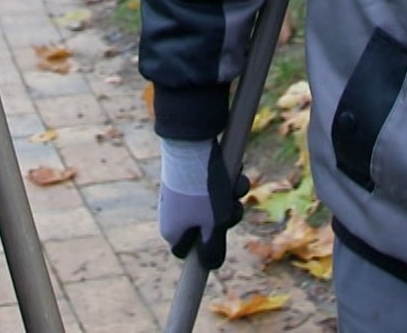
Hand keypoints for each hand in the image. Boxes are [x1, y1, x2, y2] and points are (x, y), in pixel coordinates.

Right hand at [157, 138, 247, 269]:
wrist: (193, 141)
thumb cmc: (203, 188)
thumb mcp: (215, 224)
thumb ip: (213, 248)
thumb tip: (211, 264)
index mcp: (172, 230)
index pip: (187, 252)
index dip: (206, 250)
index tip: (220, 241)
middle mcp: (174, 212)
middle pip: (208, 228)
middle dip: (227, 217)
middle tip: (232, 206)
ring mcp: (182, 193)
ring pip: (216, 204)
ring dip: (232, 196)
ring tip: (234, 183)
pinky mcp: (191, 175)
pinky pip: (215, 185)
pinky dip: (227, 180)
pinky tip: (234, 169)